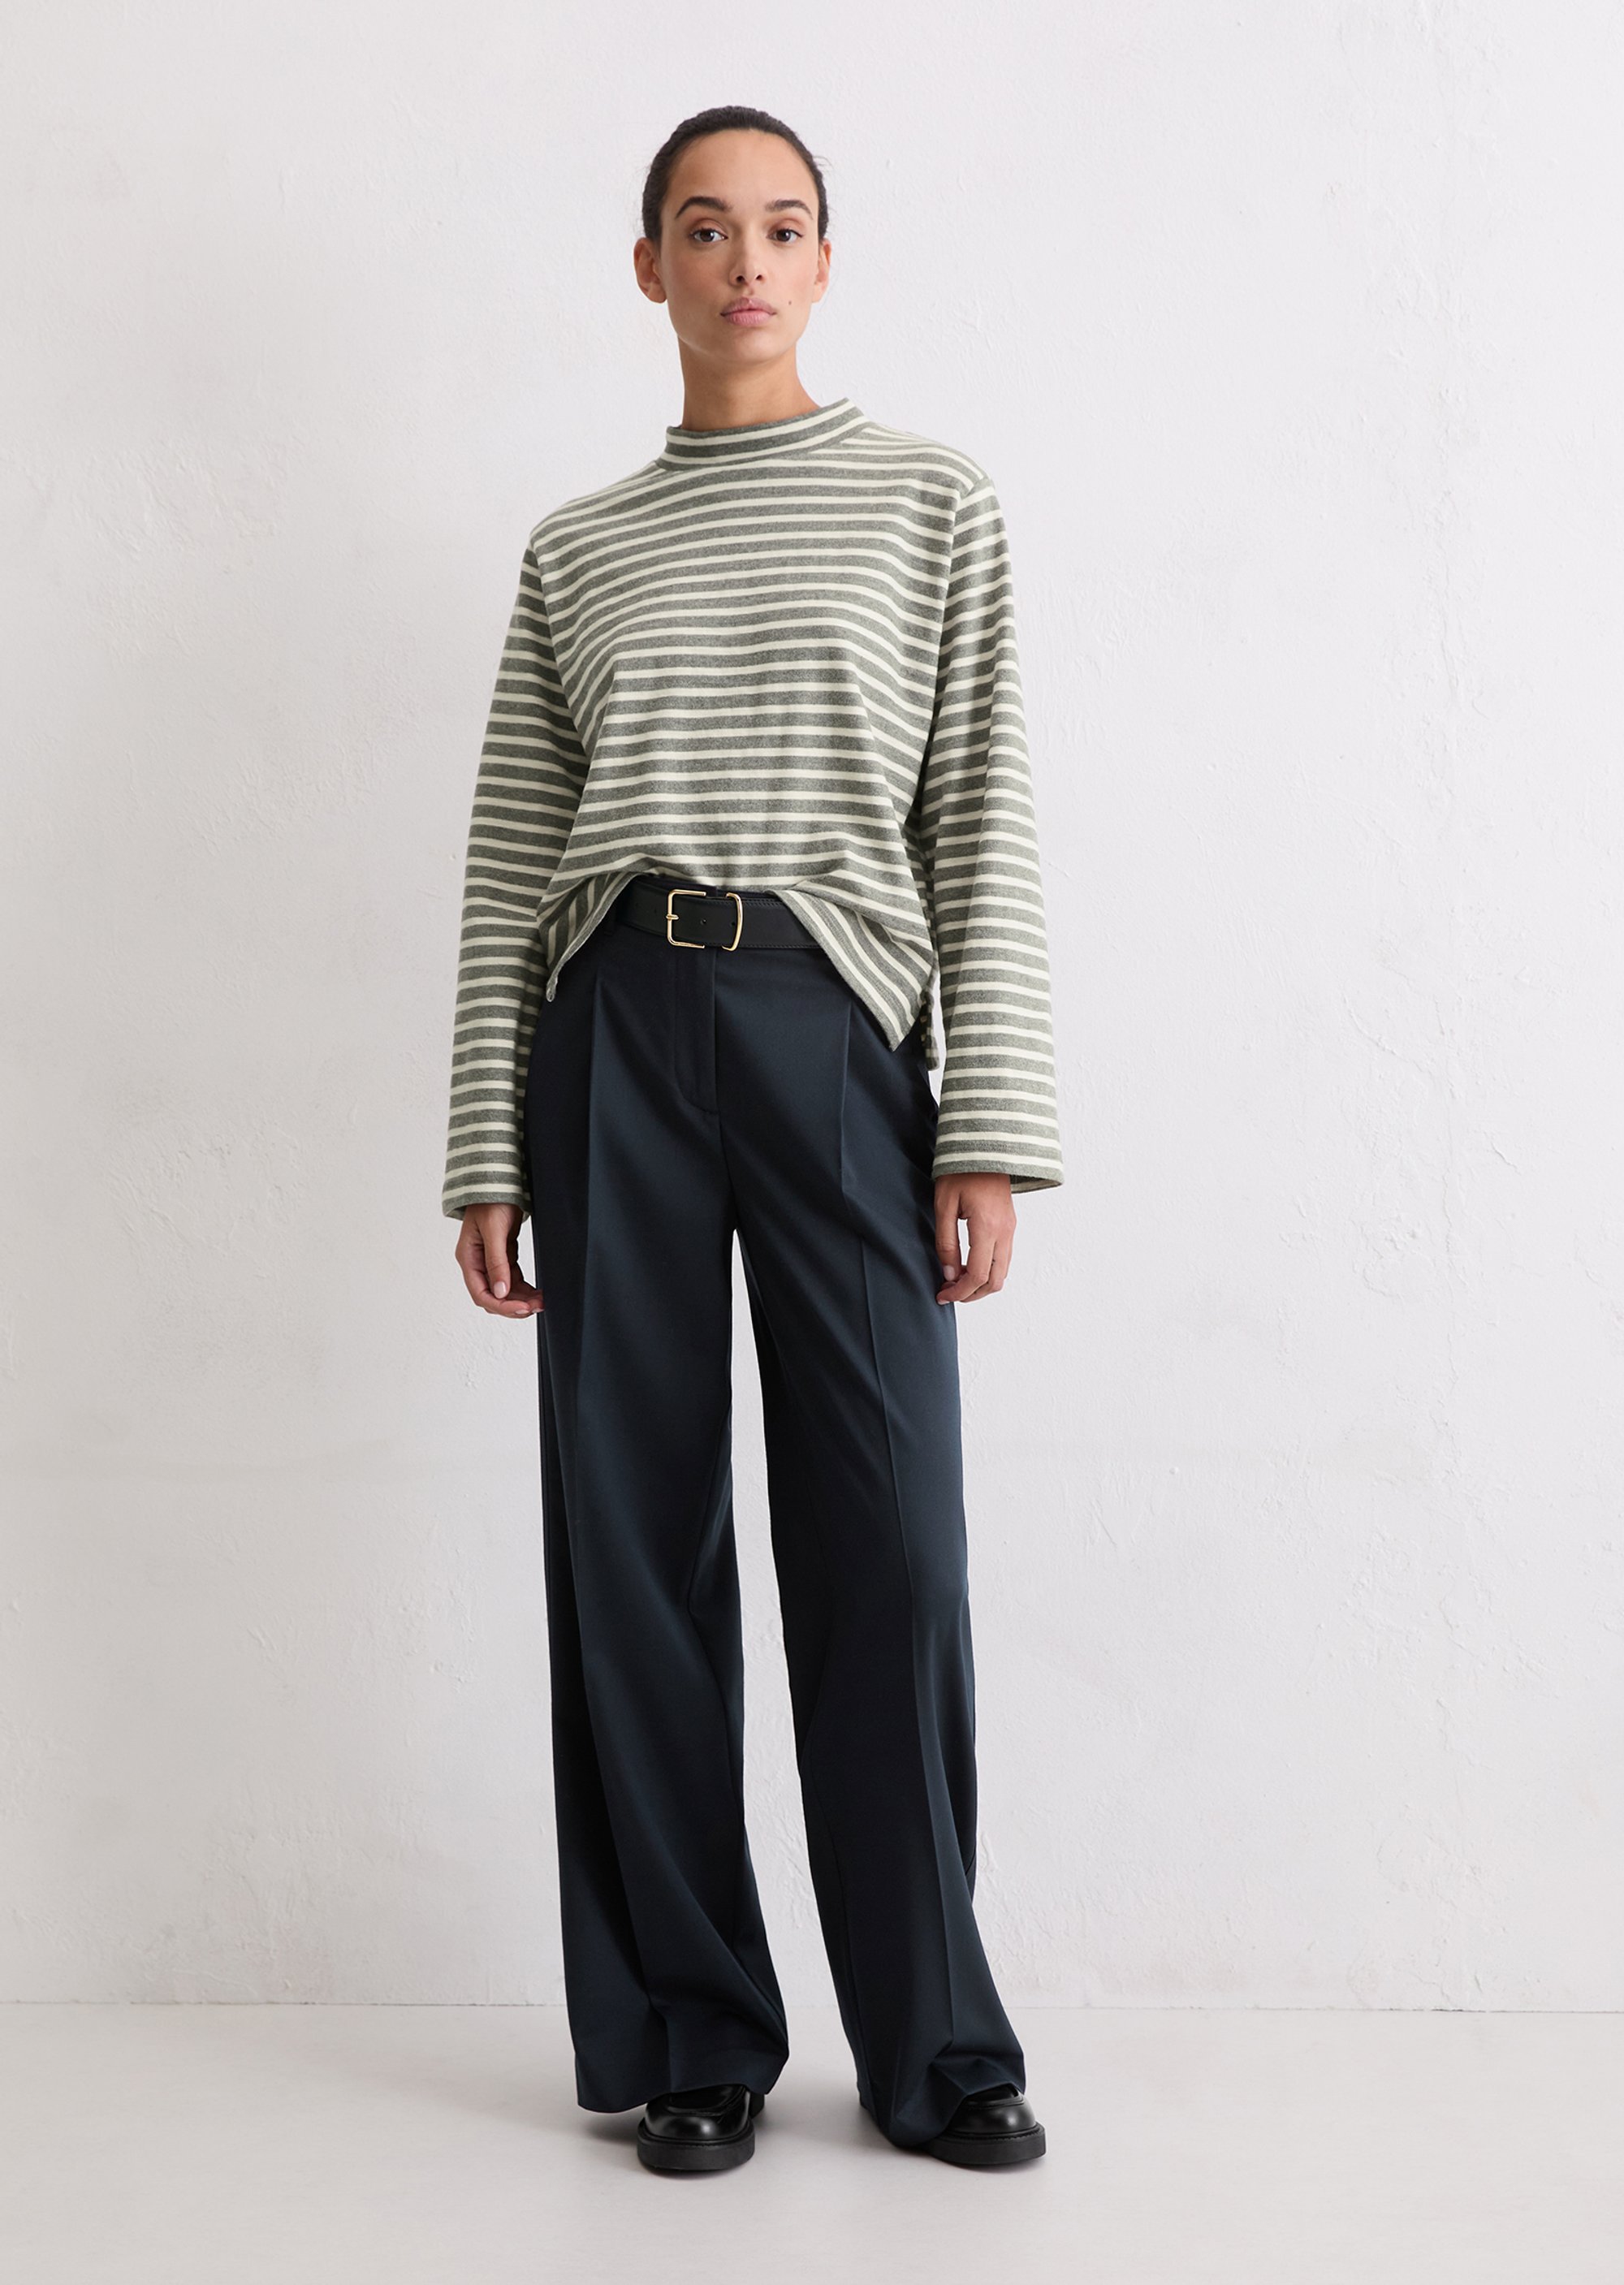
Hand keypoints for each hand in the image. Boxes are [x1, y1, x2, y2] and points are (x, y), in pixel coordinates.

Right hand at [456, 1203, 543, 1317]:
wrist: (499, 1182)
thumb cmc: (491, 1201)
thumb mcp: (494, 1230)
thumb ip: (496, 1261)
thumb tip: (500, 1292)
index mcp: (469, 1258)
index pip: (482, 1294)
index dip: (502, 1306)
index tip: (524, 1309)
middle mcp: (477, 1263)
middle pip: (493, 1296)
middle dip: (514, 1305)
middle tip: (537, 1307)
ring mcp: (490, 1261)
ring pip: (505, 1290)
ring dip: (522, 1299)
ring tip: (542, 1301)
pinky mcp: (504, 1256)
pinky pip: (513, 1279)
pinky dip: (525, 1288)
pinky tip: (538, 1292)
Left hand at [934, 1172, 1015, 1302]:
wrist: (984, 1148)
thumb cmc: (960, 1172)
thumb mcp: (944, 1206)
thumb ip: (946, 1243)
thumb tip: (949, 1275)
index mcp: (987, 1227)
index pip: (978, 1275)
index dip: (959, 1292)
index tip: (942, 1295)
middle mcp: (1005, 1232)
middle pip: (995, 1281)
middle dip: (971, 1294)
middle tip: (948, 1292)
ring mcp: (1011, 1229)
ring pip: (1002, 1273)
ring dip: (980, 1284)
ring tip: (956, 1280)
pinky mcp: (1010, 1226)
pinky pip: (1004, 1259)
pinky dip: (988, 1271)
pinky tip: (968, 1265)